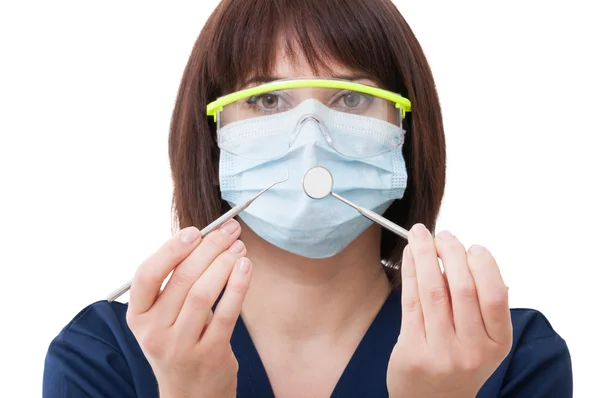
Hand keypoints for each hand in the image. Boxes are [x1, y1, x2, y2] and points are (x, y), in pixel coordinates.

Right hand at [126, 220, 250, 397]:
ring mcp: (181, 345)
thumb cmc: (179, 343)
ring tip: (239, 247)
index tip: (195, 231)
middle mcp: (154, 332)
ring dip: (224, 263)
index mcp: (137, 316)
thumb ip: (175, 283)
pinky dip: (237, 285)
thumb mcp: (163, 317)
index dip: (171, 249)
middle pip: (182, 279)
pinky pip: (227, 312)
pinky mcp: (210, 354)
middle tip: (229, 232)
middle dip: (209, 248)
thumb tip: (205, 239)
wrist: (190, 394)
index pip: (146, 275)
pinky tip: (245, 267)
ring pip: (203, 293)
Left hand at [387, 224, 511, 397]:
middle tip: (444, 236)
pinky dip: (410, 272)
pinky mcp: (412, 350)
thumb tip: (462, 256)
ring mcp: (441, 352)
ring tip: (420, 234)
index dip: (485, 265)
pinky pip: (411, 301)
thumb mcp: (482, 342)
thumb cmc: (457, 363)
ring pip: (433, 290)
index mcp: (496, 343)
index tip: (474, 247)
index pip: (495, 296)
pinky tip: (409, 254)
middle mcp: (471, 350)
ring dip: (426, 255)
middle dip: (452, 253)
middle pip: (463, 289)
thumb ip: (479, 305)